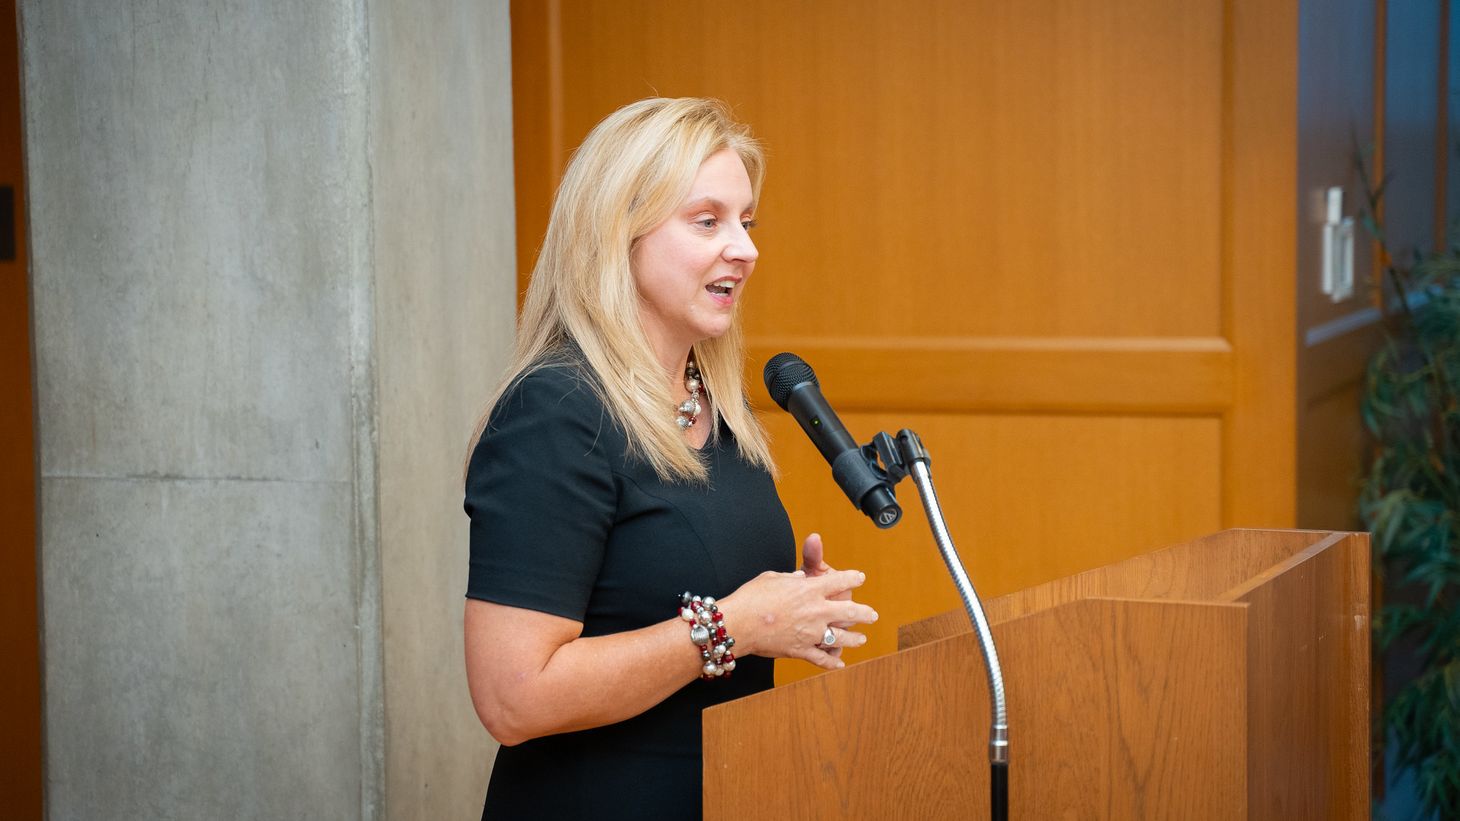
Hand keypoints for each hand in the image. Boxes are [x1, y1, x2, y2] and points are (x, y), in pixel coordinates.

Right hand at [718, 562, 876, 670]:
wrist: (739, 623)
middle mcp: (816, 610)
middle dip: (864, 613)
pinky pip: (821, 658)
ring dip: (855, 639)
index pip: (840, 581)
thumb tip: (801, 578)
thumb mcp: (773, 577)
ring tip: (862, 639)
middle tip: (872, 615)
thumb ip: (792, 578)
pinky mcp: (801, 650)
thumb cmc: (752, 596)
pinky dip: (831, 662)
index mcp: (810, 589)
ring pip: (842, 638)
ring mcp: (811, 632)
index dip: (853, 578)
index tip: (859, 578)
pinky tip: (839, 664)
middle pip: (850, 612)